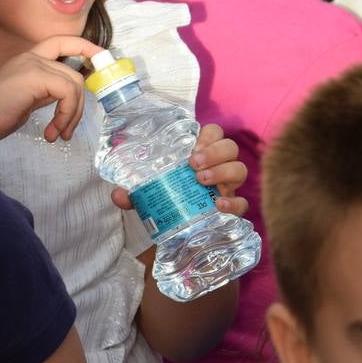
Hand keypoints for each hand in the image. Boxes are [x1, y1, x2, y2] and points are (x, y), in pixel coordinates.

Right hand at [0, 36, 102, 148]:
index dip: (84, 46)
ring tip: (59, 134)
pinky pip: (67, 93)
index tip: (101, 57)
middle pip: (74, 73)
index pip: (61, 42)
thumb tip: (65, 95)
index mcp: (28, 58)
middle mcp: (31, 57)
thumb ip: (44, 90)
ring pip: (74, 84)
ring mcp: (33, 65)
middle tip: (68, 129)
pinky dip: (66, 115)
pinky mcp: (35, 77)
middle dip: (78, 105)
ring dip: (71, 115)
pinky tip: (52, 133)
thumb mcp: (25, 98)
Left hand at [112, 123, 249, 216]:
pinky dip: (234, 203)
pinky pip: (243, 202)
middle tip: (193, 165)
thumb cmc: (170, 199)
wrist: (183, 229)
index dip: (208, 136)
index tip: (192, 147)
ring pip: (240, 169)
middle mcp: (218, 166)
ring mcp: (228, 186)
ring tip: (201, 181)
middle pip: (230, 147)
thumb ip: (136, 193)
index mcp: (201, 154)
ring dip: (223, 171)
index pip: (213, 133)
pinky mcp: (233, 208)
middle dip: (214, 152)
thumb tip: (118, 195)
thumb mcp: (151, 194)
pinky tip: (219, 205)